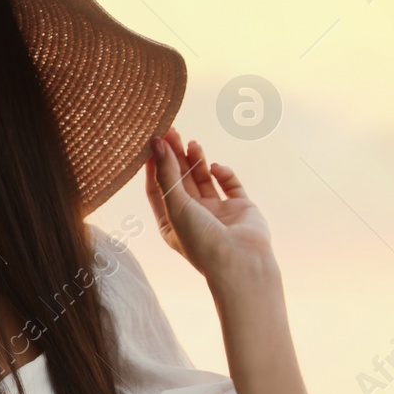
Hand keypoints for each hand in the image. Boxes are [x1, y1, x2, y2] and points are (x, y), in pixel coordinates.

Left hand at [144, 126, 274, 284]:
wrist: (240, 263)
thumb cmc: (200, 240)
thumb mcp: (175, 205)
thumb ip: (166, 174)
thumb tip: (157, 143)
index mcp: (171, 223)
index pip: (157, 189)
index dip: (153, 166)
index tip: (152, 143)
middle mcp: (193, 217)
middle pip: (180, 180)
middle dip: (175, 157)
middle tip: (171, 131)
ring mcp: (217, 212)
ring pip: (204, 180)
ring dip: (197, 161)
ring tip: (192, 142)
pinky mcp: (241, 209)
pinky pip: (230, 185)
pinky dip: (223, 174)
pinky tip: (216, 167)